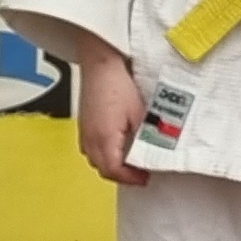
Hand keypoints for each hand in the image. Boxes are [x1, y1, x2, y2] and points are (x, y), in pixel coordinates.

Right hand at [73, 50, 151, 185]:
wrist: (100, 61)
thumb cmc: (118, 83)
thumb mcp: (141, 113)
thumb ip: (148, 138)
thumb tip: (156, 154)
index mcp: (104, 138)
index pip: (114, 171)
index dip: (131, 179)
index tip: (145, 177)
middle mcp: (90, 138)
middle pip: (102, 169)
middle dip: (121, 175)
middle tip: (139, 173)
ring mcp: (84, 130)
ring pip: (94, 159)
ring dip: (111, 165)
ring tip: (129, 160)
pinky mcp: (84, 122)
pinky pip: (90, 147)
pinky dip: (103, 153)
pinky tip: (116, 145)